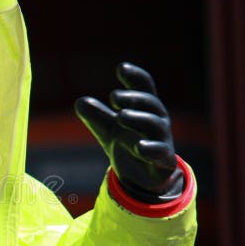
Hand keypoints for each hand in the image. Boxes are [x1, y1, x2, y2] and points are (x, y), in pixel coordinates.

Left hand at [74, 62, 183, 202]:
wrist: (143, 178)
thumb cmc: (128, 144)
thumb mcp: (108, 130)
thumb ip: (96, 116)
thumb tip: (80, 102)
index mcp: (144, 109)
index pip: (144, 87)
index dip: (135, 76)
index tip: (121, 68)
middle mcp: (156, 120)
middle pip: (150, 103)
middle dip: (133, 98)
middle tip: (113, 96)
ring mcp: (162, 139)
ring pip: (155, 124)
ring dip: (138, 119)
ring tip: (120, 116)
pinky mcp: (164, 160)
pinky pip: (161, 152)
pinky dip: (151, 148)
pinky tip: (138, 147)